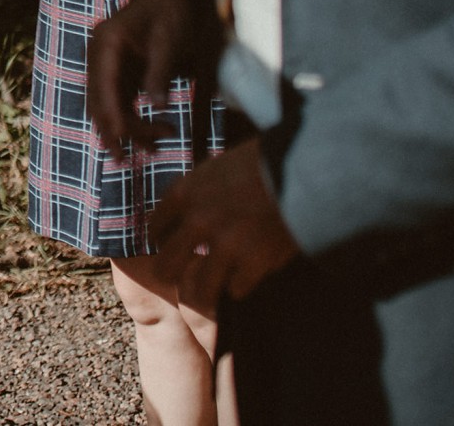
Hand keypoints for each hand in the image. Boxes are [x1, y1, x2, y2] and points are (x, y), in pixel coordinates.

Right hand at [87, 0, 194, 157]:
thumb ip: (159, 73)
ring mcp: (106, 63)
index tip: (121, 141)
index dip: (111, 116)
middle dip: (114, 131)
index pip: (104, 87)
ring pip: (107, 104)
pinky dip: (131, 117)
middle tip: (127, 160)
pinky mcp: (118, 70)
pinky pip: (118, 99)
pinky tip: (151, 133)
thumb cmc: (171, 13)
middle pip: (99, 100)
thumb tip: (158, 107)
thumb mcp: (169, 42)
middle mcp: (99, 54)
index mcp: (106, 43)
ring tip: (151, 150)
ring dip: (125, 128)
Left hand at [149, 138, 301, 304]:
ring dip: (205, 290)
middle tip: (177, 277)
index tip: (164, 246)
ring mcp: (225, 244)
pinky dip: (240, 286)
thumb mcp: (213, 168)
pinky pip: (235, 289)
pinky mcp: (254, 262)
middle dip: (170, 274)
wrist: (298, 168)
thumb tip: (183, 219)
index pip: (155, 229)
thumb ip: (195, 194)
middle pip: (166, 266)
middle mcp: (198, 221)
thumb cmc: (257, 162)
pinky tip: (244, 279)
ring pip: (199, 288)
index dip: (159, 240)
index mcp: (184, 194)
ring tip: (208, 292)